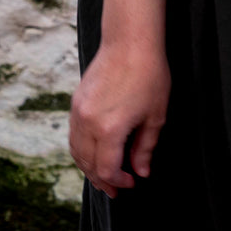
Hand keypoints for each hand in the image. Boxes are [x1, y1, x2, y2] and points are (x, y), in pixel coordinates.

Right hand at [69, 42, 170, 198]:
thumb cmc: (149, 74)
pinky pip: (74, 135)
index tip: (131, 183)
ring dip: (89, 167)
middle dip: (102, 180)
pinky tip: (96, 152)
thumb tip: (140, 172)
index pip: (106, 169)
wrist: (130, 41)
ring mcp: (78, 112)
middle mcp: (88, 123)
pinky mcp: (76, 102)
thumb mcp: (155, 114)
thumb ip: (145, 148)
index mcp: (109, 129)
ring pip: (77, 151)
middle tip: (116, 189)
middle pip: (88, 164)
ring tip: (104, 176)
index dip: (118, 181)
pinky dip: (82, 150)